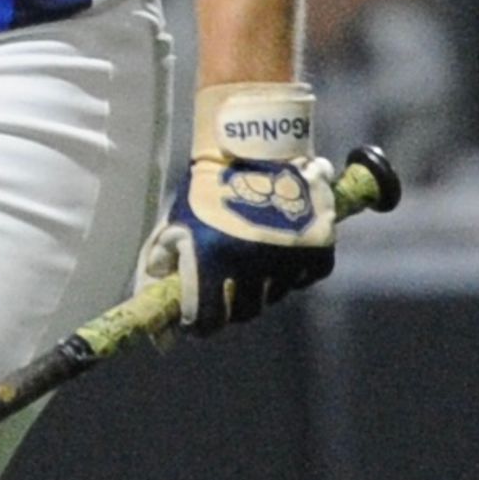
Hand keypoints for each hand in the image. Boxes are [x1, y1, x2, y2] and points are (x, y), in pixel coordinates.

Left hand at [134, 84, 339, 331]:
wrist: (251, 147)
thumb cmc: (206, 188)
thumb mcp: (175, 226)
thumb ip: (162, 274)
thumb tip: (160, 332)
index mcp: (211, 258)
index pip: (206, 319)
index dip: (197, 326)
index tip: (194, 323)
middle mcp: (251, 262)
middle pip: (242, 312)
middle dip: (228, 306)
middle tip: (223, 289)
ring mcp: (287, 255)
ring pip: (273, 295)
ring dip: (260, 287)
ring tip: (250, 260)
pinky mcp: (317, 245)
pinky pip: (305, 278)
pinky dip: (293, 273)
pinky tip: (279, 255)